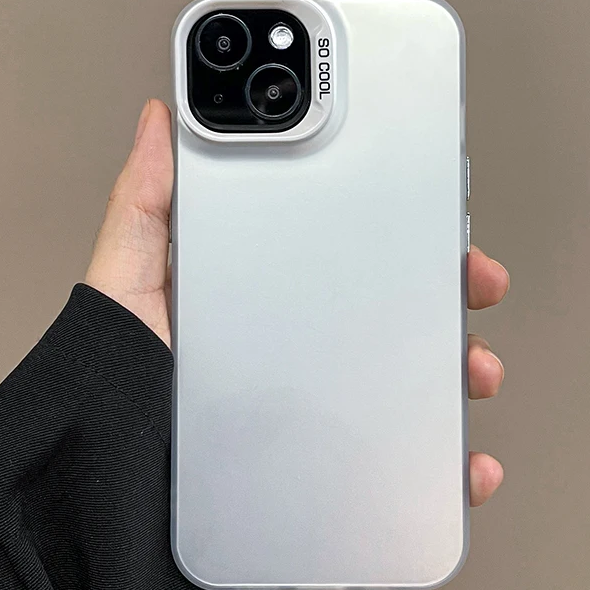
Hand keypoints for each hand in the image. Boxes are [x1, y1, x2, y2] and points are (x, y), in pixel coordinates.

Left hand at [86, 99, 508, 506]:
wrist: (113, 469)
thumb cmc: (116, 369)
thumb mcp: (129, 272)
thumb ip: (146, 200)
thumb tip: (158, 120)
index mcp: (273, 293)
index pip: (353, 251)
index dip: (404, 232)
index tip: (441, 222)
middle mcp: (304, 344)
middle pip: (398, 312)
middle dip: (449, 295)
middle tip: (475, 282)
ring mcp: (322, 404)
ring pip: (412, 381)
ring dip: (460, 372)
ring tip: (475, 369)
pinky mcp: (328, 461)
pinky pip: (399, 459)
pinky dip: (445, 465)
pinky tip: (467, 463)